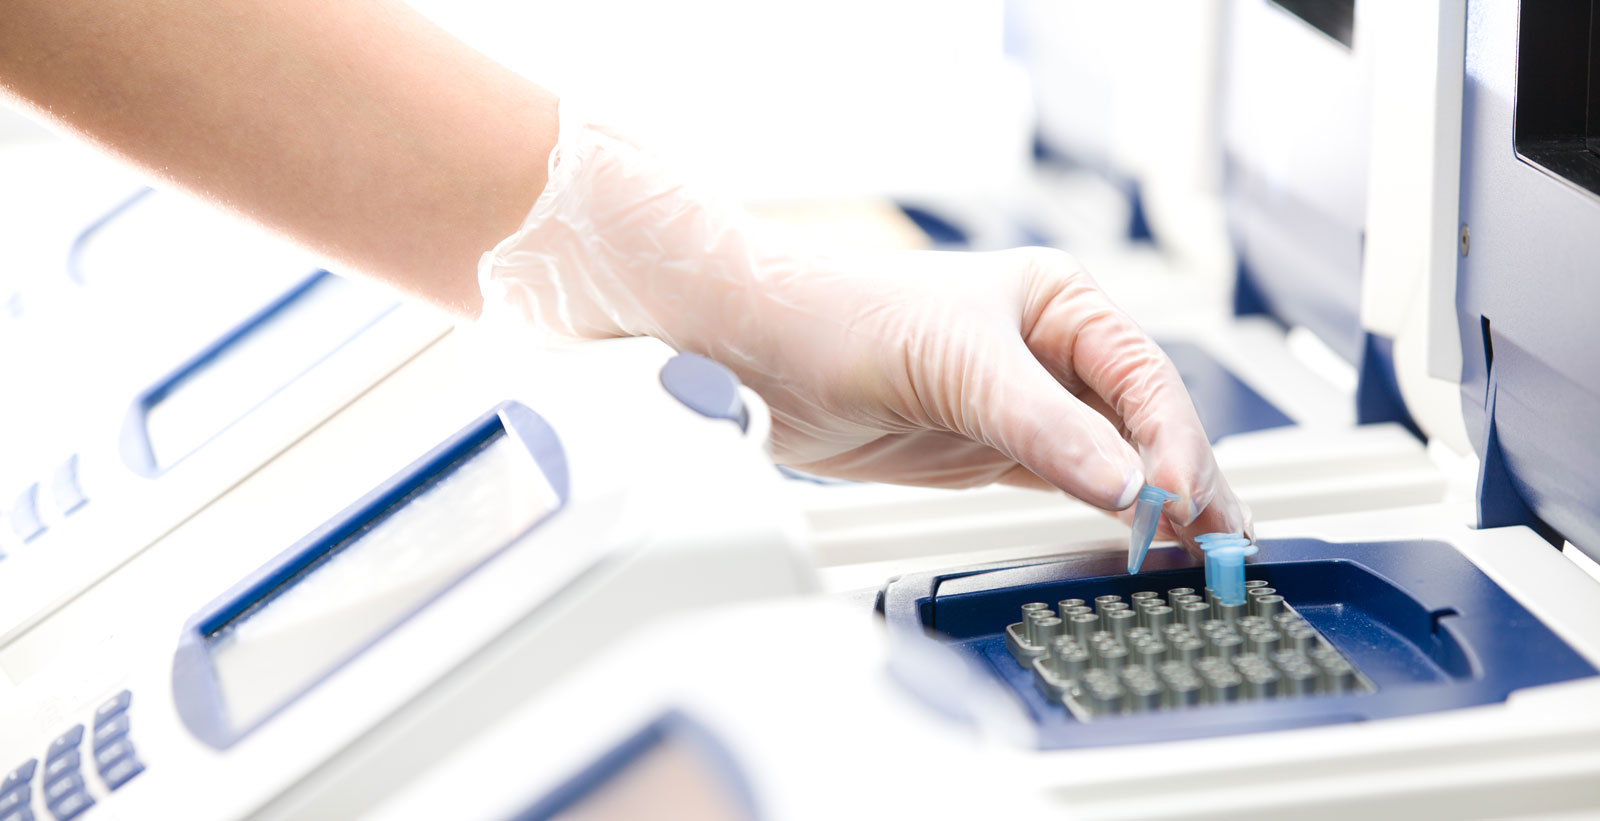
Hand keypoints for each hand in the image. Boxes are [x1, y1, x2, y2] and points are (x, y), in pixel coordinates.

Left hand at [480, 105, 1249, 544]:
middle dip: (1185, 482)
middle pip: (1143, 424)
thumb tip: (1127, 485)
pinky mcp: (991, 450)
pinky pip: (1066, 486)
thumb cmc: (841, 315)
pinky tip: (1134, 544)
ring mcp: (1022, 405)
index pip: (1143, 378)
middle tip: (1217, 546)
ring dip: (1155, 507)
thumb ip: (1046, 429)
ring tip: (1200, 557)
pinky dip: (1104, 516)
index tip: (1177, 499)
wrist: (754, 351)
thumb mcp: (957, 366)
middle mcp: (1050, 351)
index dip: (1170, 441)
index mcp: (1060, 303)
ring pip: (1113, 462)